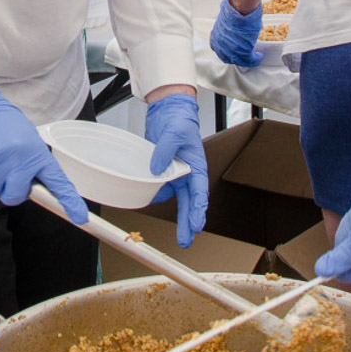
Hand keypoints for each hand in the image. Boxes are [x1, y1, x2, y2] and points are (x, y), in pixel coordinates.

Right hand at [0, 85, 88, 223]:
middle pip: (14, 196)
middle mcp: (21, 156)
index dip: (69, 202)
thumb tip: (30, 190)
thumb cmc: (3, 125)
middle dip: (7, 189)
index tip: (80, 217)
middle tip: (4, 170)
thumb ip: (31, 165)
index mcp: (37, 152)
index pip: (57, 181)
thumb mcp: (27, 140)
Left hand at [145, 92, 208, 246]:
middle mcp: (187, 173)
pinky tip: (151, 200)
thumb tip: (156, 170)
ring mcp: (175, 173)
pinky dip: (156, 195)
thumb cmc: (180, 121)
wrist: (169, 111)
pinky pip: (160, 187)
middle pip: (189, 203)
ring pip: (175, 199)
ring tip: (180, 233)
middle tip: (186, 241)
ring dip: (176, 215)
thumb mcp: (173, 134)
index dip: (197, 211)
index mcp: (196, 166)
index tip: (196, 226)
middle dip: (188, 223)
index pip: (199, 193)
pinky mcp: (163, 170)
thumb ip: (164, 153)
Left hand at [210, 0, 263, 67]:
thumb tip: (236, 24)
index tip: (232, 50)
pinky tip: (259, 56)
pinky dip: (256, 59)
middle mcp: (221, 45)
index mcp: (215, 37)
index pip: (218, 49)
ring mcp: (231, 50)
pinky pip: (250, 60)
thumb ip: (228, 25)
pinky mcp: (243, 51)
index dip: (226, 51)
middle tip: (244, 55)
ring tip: (254, 57)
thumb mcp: (226, 18)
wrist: (240, 8)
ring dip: (247, 60)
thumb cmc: (234, 8)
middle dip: (236, 57)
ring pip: (240, 61)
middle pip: (228, 58)